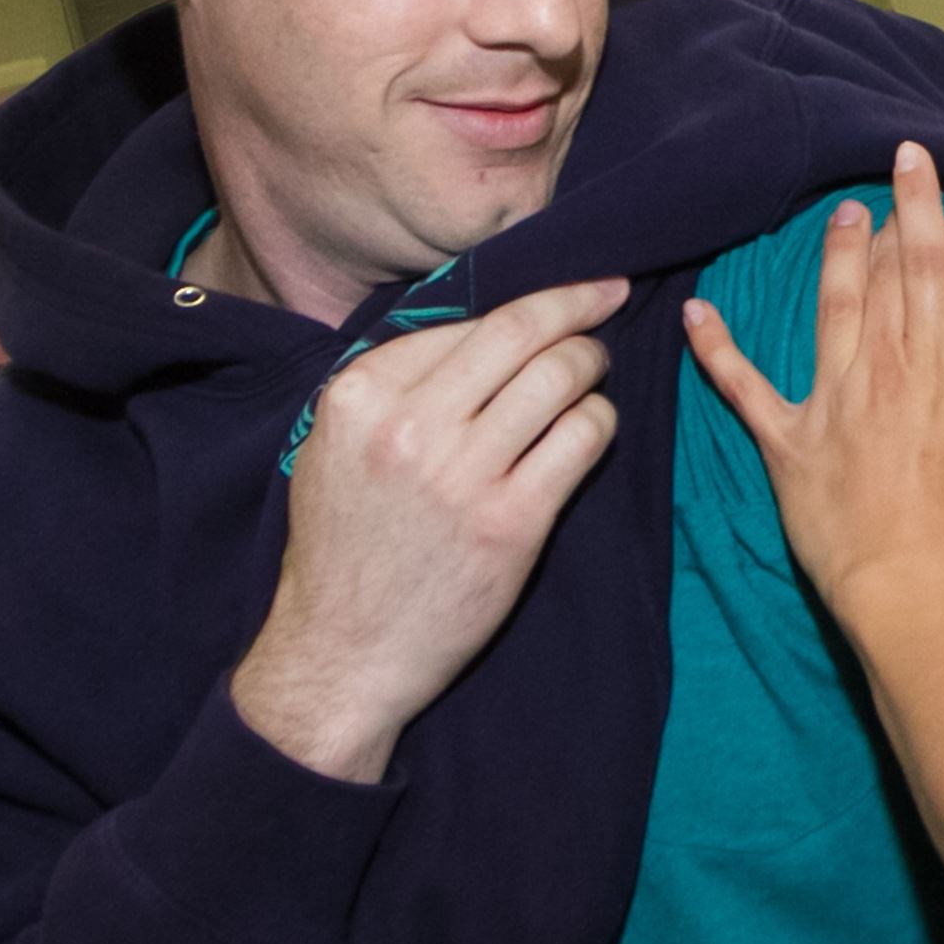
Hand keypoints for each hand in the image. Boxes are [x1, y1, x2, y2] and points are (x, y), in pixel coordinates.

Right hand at [231, 277, 627, 782]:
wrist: (344, 651)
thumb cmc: (345, 547)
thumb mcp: (335, 447)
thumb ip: (393, 387)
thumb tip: (477, 330)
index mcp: (360, 396)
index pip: (464, 320)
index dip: (528, 300)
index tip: (567, 292)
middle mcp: (410, 425)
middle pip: (519, 331)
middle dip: (577, 305)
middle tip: (608, 298)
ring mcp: (463, 474)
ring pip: (559, 376)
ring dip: (591, 361)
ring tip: (595, 366)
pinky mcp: (512, 521)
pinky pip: (582, 438)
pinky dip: (600, 420)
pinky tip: (594, 425)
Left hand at [683, 144, 943, 615]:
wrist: (915, 591)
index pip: (934, 269)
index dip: (922, 209)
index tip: (911, 161)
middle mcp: (886, 370)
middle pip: (883, 280)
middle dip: (882, 229)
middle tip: (873, 190)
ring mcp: (833, 403)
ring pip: (829, 313)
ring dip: (833, 264)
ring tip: (835, 221)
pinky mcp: (790, 444)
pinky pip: (744, 389)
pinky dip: (716, 351)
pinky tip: (694, 314)